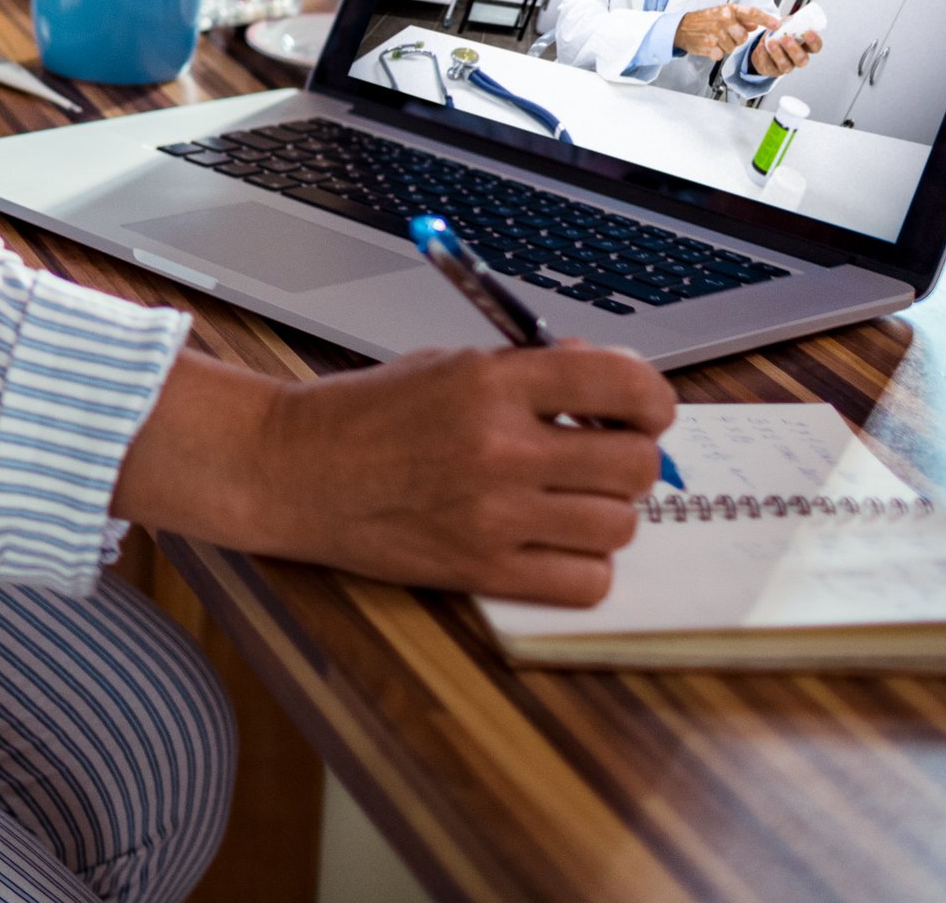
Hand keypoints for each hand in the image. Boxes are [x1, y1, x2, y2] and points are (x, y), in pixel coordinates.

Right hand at [114, 346, 676, 605]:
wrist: (293, 470)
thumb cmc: (366, 414)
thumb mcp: (447, 364)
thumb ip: (530, 372)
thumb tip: (607, 386)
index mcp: (491, 384)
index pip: (621, 384)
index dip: (652, 398)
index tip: (644, 408)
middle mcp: (500, 450)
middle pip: (635, 464)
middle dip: (630, 457)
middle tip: (600, 454)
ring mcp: (494, 516)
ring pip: (618, 526)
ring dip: (604, 512)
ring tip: (566, 499)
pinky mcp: (483, 570)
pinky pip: (586, 582)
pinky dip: (583, 566)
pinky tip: (552, 542)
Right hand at [674, 2, 779, 64]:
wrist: (681, 28)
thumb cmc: (704, 20)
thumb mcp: (723, 13)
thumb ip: (741, 19)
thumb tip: (756, 24)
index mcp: (729, 10)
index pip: (752, 13)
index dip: (766, 19)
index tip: (777, 25)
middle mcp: (723, 19)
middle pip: (743, 37)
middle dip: (736, 39)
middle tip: (725, 35)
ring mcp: (716, 33)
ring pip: (732, 47)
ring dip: (726, 46)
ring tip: (715, 39)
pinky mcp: (709, 46)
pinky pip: (722, 54)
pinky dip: (717, 53)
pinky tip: (710, 45)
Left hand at [745, 20, 821, 78]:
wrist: (765, 46)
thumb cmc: (780, 34)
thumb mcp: (786, 25)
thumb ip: (790, 22)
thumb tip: (791, 18)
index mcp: (805, 46)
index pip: (816, 47)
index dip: (814, 41)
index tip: (808, 32)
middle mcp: (798, 59)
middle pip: (802, 59)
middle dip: (794, 49)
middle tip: (786, 38)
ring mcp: (786, 66)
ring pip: (786, 65)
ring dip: (778, 54)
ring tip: (771, 42)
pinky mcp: (771, 69)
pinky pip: (768, 65)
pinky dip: (763, 55)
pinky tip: (760, 47)